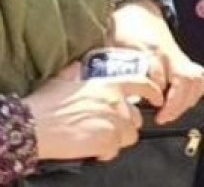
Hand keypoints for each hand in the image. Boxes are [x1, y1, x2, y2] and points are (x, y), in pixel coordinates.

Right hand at [24, 65, 161, 162]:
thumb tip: (80, 66)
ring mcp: (114, 121)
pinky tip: (92, 149)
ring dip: (116, 139)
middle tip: (108, 128)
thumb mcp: (65, 78)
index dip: (154, 94)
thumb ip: (79, 71)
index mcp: (110, 84)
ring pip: (129, 136)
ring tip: (98, 139)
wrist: (32, 125)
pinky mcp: (107, 140)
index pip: (144, 85)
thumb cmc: (45, 104)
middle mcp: (117, 101)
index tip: (157, 100)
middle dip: (125, 124)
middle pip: (137, 118)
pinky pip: (115, 150)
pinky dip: (105, 152)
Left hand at [108, 2, 203, 124]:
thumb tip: (121, 91)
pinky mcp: (183, 60)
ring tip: (172, 114)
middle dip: (176, 102)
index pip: (158, 74)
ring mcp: (178, 56)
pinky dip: (195, 93)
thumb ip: (117, 67)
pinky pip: (198, 77)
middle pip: (185, 79)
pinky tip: (184, 104)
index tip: (152, 107)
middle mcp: (169, 53)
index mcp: (150, 49)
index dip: (156, 93)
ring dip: (187, 100)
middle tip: (162, 117)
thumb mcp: (114, 46)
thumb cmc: (124, 31)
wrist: (138, 12)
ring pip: (195, 79)